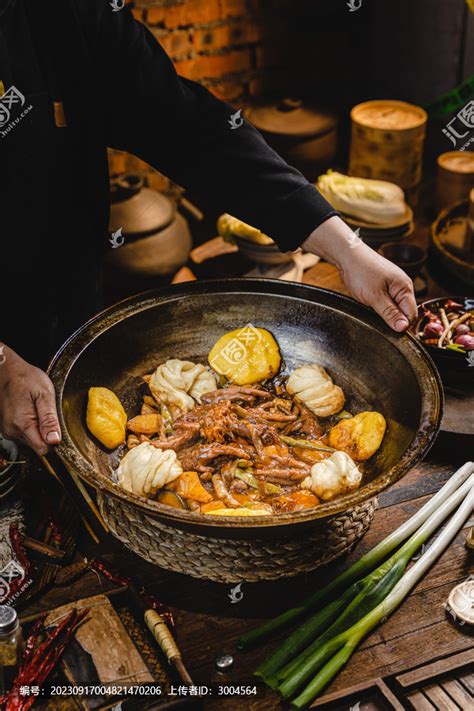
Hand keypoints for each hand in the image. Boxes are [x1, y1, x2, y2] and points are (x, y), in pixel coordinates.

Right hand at [0, 344, 60, 454]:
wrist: (7, 371)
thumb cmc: (26, 379)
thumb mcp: (44, 394)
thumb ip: (49, 419)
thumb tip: (55, 440)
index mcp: (23, 424)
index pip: (43, 449)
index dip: (54, 442)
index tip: (57, 428)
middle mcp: (13, 431)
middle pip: (38, 446)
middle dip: (46, 434)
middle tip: (46, 413)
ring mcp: (8, 430)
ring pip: (31, 441)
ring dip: (39, 430)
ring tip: (38, 410)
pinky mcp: (8, 428)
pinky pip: (25, 435)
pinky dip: (31, 426)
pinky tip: (31, 412)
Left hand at [303, 216, 416, 331]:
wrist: (348, 255)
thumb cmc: (361, 272)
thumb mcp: (375, 297)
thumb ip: (390, 313)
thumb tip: (403, 328)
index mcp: (405, 288)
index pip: (412, 314)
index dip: (403, 326)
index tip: (390, 332)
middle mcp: (402, 286)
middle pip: (404, 312)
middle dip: (393, 319)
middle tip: (378, 319)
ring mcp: (393, 285)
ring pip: (394, 307)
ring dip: (385, 312)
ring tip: (372, 308)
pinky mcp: (384, 285)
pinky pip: (387, 301)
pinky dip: (380, 306)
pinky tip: (370, 304)